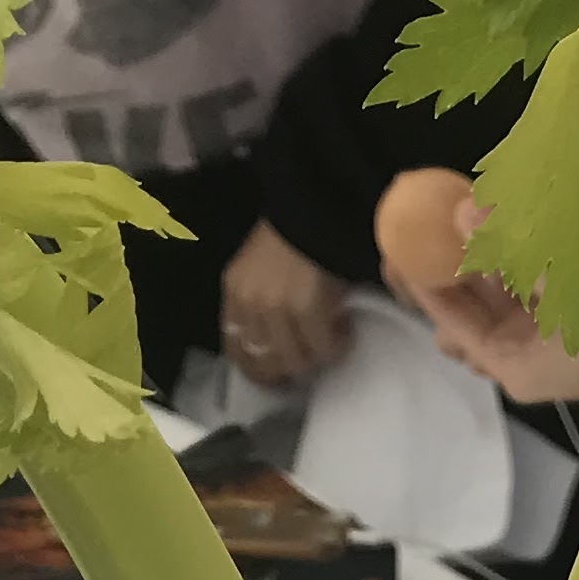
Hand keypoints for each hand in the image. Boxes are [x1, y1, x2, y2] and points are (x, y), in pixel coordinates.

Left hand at [219, 218, 351, 389]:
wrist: (317, 207)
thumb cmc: (293, 233)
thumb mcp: (259, 267)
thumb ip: (257, 300)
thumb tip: (274, 341)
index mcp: (233, 291)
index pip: (234, 348)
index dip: (256, 369)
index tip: (277, 373)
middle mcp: (249, 304)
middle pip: (264, 363)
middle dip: (288, 369)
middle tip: (310, 358)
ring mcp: (277, 310)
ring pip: (295, 361)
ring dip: (316, 357)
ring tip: (331, 339)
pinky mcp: (307, 312)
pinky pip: (323, 350)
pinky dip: (337, 346)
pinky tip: (345, 330)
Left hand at [376, 167, 578, 403]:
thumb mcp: (561, 278)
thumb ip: (508, 248)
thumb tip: (461, 209)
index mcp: (513, 367)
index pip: (452, 324)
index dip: (425, 284)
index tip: (401, 246)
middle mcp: (525, 364)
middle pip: (472, 316)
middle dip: (453, 273)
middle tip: (428, 225)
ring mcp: (552, 350)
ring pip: (500, 305)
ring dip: (484, 266)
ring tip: (466, 219)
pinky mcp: (576, 330)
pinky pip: (528, 299)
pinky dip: (514, 269)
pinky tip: (509, 231)